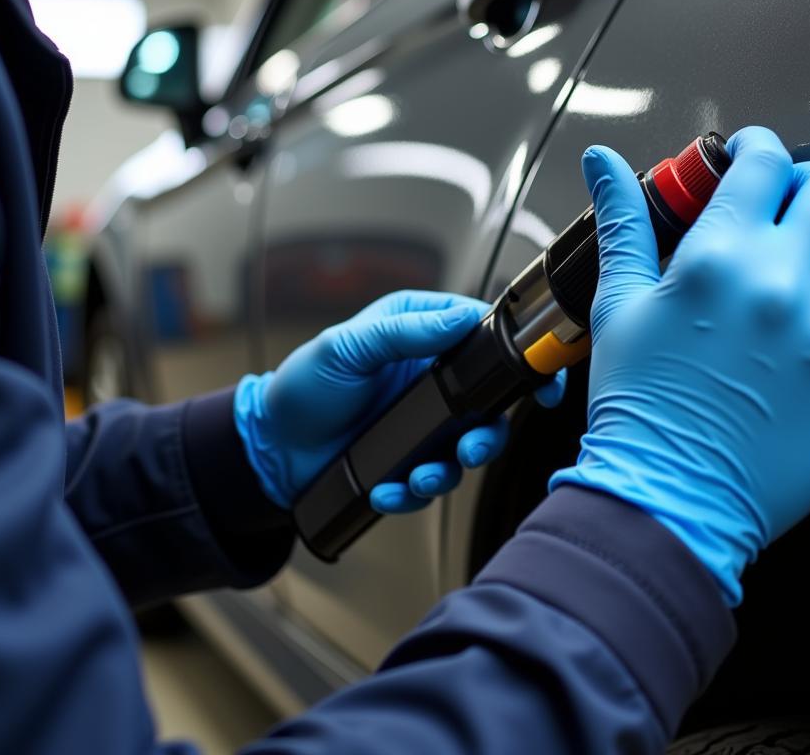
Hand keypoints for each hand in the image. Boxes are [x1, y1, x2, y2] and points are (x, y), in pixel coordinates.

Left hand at [235, 290, 565, 513]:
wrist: (273, 449)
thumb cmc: (303, 386)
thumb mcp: (345, 347)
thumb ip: (403, 331)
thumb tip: (460, 318)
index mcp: (418, 331)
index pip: (481, 333)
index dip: (514, 354)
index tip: (536, 378)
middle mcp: (430, 375)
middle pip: (488, 400)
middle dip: (489, 430)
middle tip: (473, 447)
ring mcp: (424, 420)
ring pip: (467, 445)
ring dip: (451, 468)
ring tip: (421, 477)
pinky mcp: (412, 457)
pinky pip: (432, 477)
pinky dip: (415, 491)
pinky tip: (389, 490)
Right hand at [550, 127, 809, 604]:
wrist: (670, 498)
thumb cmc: (638, 402)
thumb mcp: (619, 302)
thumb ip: (624, 220)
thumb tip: (602, 161)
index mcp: (720, 257)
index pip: (764, 162)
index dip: (757, 150)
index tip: (751, 160)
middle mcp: (785, 284)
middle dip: (805, 190)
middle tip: (781, 214)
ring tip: (795, 292)